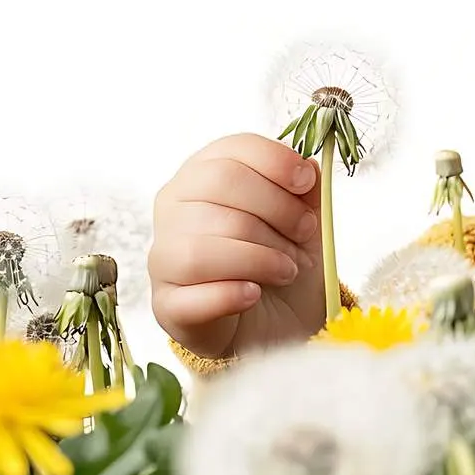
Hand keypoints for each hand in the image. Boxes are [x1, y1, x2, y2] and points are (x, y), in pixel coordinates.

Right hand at [149, 133, 326, 359]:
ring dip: (260, 257)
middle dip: (276, 210)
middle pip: (219, 184)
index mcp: (205, 174)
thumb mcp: (305, 222)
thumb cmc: (280, 262)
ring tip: (287, 270)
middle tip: (304, 234)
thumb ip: (306, 191)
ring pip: (203, 242)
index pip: (231, 149)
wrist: (275, 325)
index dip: (274, 161)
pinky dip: (231, 294)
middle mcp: (175, 207)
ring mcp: (164, 255)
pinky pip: (192, 294)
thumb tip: (310, 167)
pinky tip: (253, 294)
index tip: (306, 181)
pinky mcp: (166, 304)